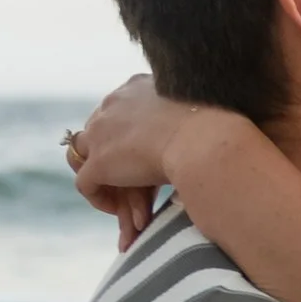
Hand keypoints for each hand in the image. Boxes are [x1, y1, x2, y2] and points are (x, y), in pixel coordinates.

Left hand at [62, 76, 253, 253]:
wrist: (204, 140)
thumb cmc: (215, 128)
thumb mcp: (193, 112)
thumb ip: (180, 118)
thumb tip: (195, 129)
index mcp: (136, 86)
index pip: (119, 113)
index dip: (129, 141)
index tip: (148, 163)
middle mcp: (112, 104)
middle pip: (102, 137)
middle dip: (118, 168)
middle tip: (140, 194)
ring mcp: (101, 133)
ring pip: (87, 159)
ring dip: (106, 182)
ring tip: (126, 206)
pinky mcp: (99, 163)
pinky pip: (85, 184)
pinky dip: (101, 200)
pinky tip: (127, 214)